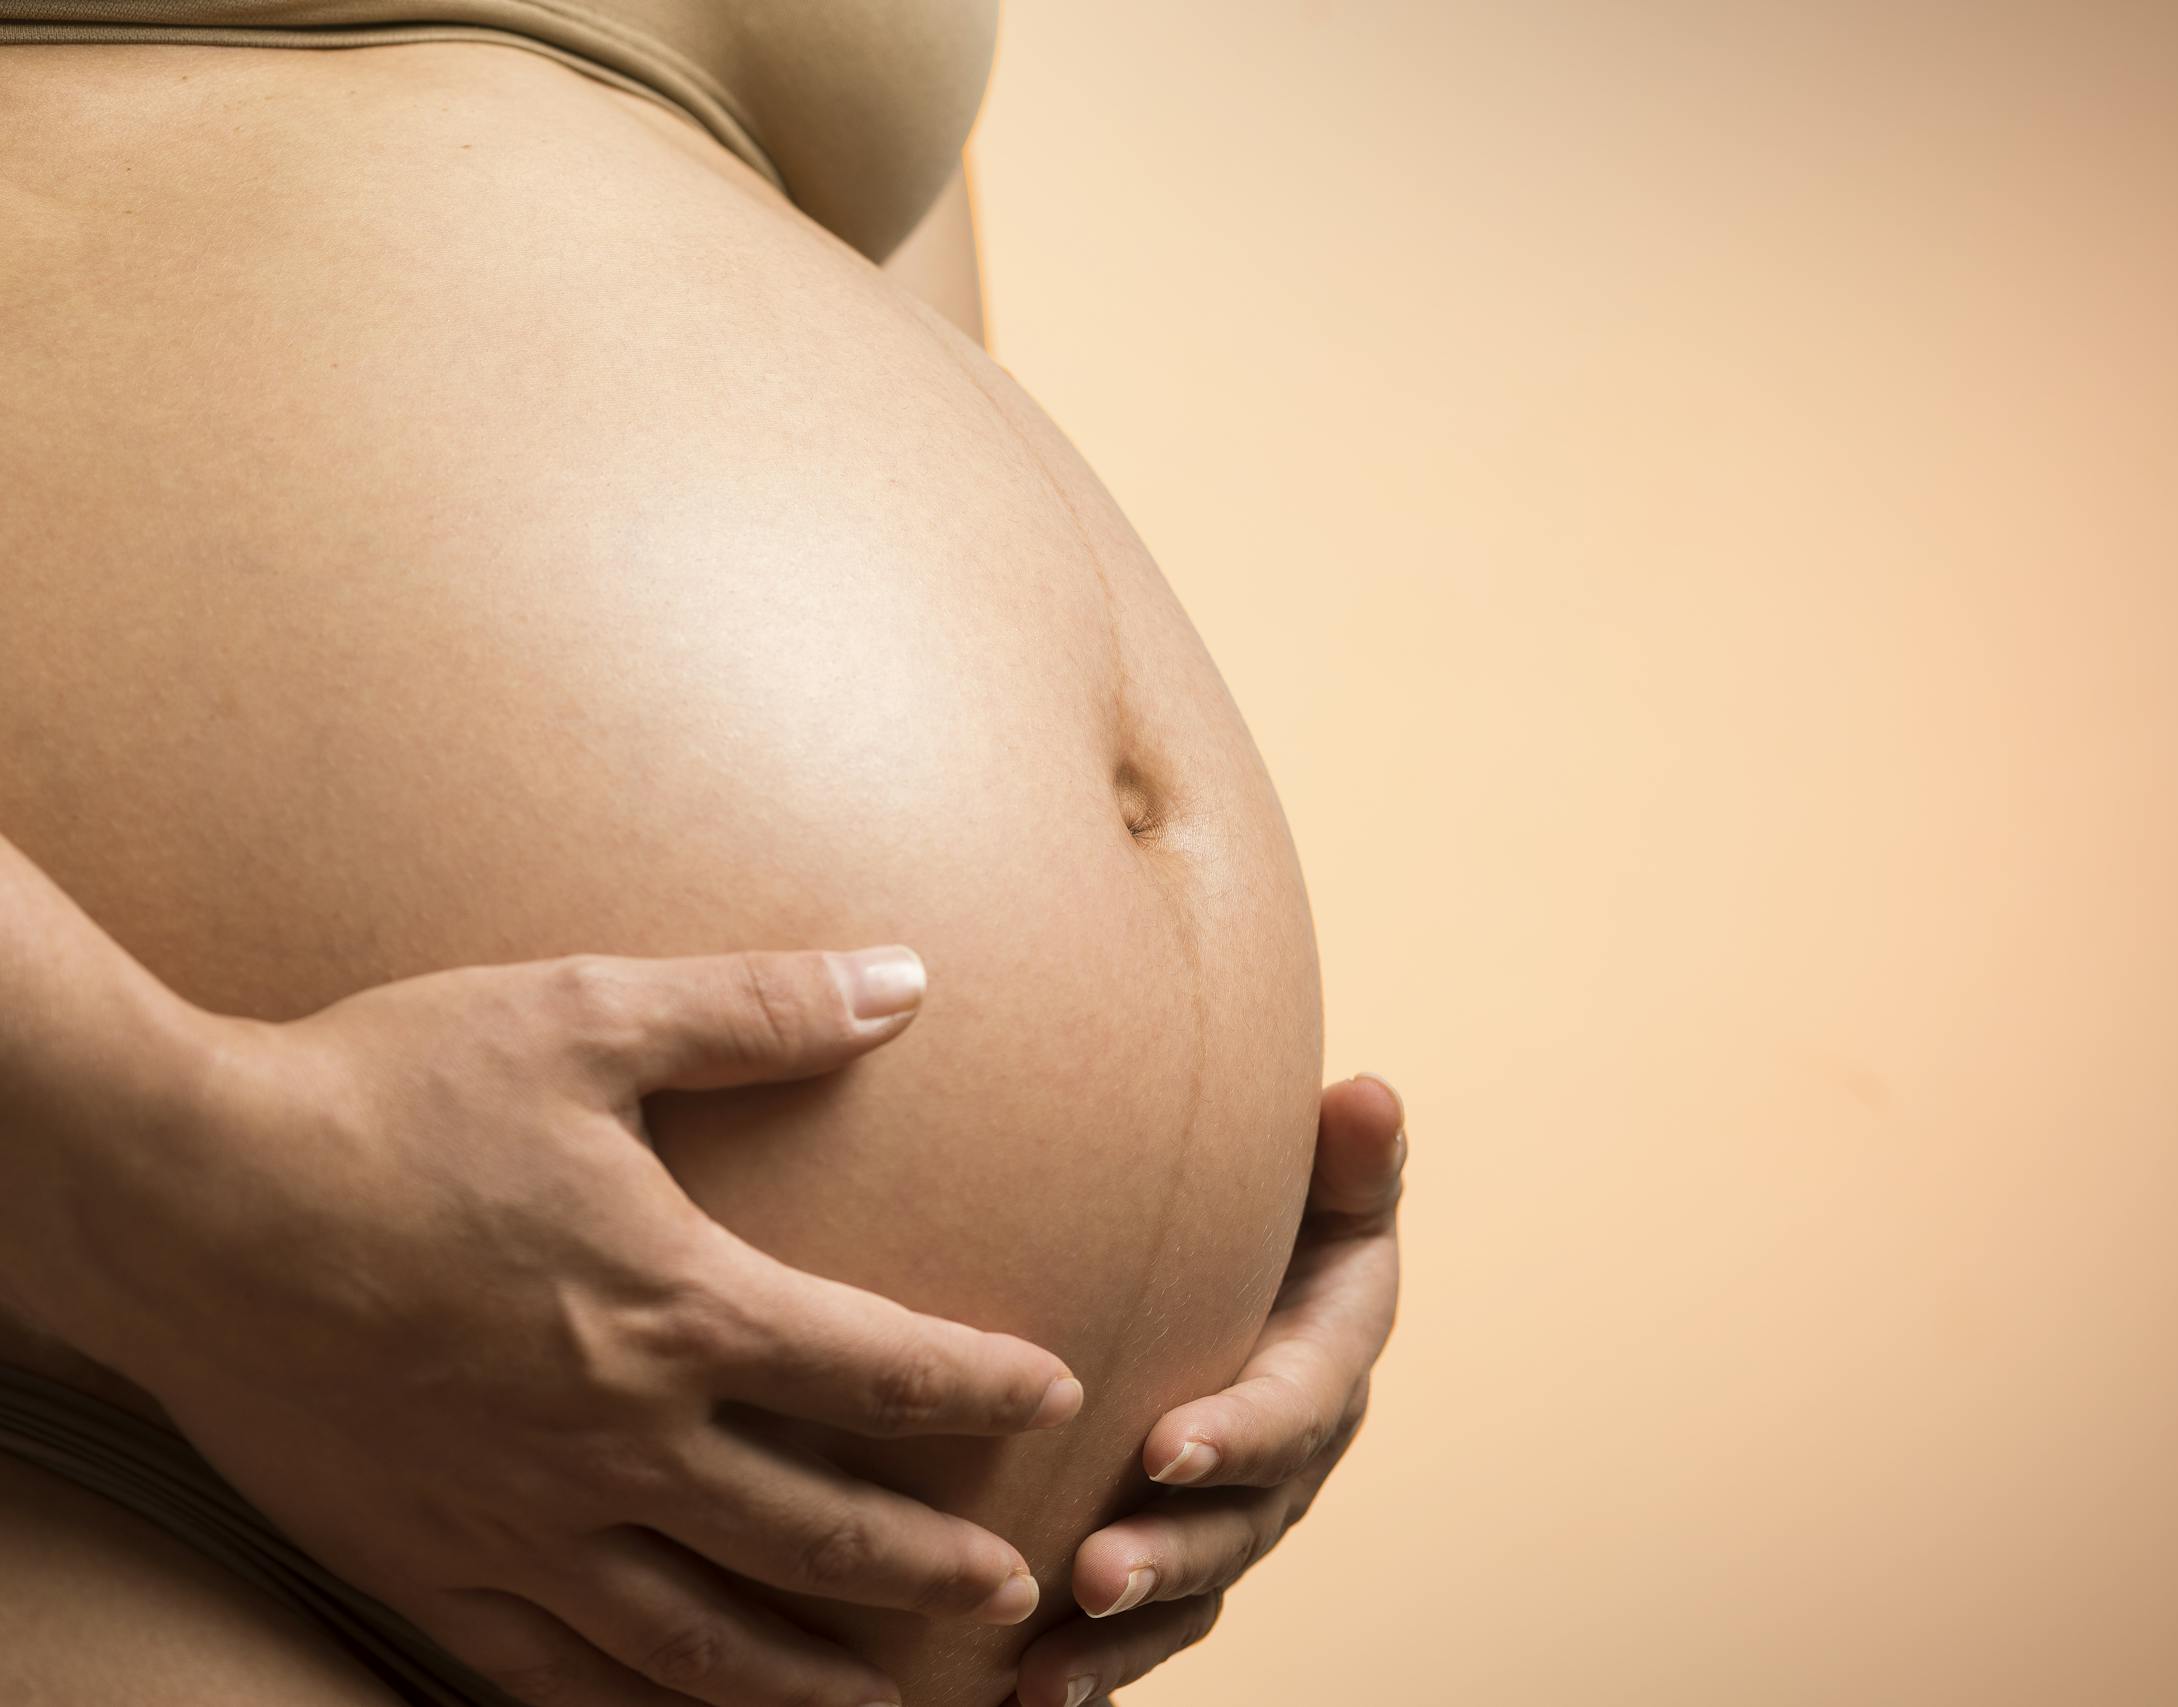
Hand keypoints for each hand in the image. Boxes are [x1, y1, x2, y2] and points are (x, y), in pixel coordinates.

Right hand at [33, 946, 1080, 1706]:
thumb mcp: (585, 1018)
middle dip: (927, 1571)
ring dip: (803, 1679)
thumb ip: (757, 1010)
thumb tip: (906, 978)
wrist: (181, 1197)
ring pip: (693, 1638)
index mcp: (673, 1308)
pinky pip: (542, 1671)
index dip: (978, 1387)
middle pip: (814, 1533)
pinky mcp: (419, 1562)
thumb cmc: (386, 1095)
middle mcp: (614, 1440)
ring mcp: (515, 1521)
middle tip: (1017, 1599)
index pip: (875, 1368)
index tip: (1050, 1397)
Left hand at [1008, 1074, 1406, 1706]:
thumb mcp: (1330, 1184)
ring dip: (1123, 1635)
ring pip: (1190, 1590)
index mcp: (1327, 1358)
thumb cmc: (1282, 1210)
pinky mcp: (1177, 1552)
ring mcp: (1235, 1515)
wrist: (1243, 1266)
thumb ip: (1351, 1158)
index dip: (1242, 1432)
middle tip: (1095, 1573)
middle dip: (1170, 1554)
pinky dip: (1091, 1671)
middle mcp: (1290, 1455)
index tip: (1167, 1445)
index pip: (1294, 1403)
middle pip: (1240, 1523)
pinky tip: (1018, 1701)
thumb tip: (1367, 1098)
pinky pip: (1144, 1628)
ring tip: (1045, 1667)